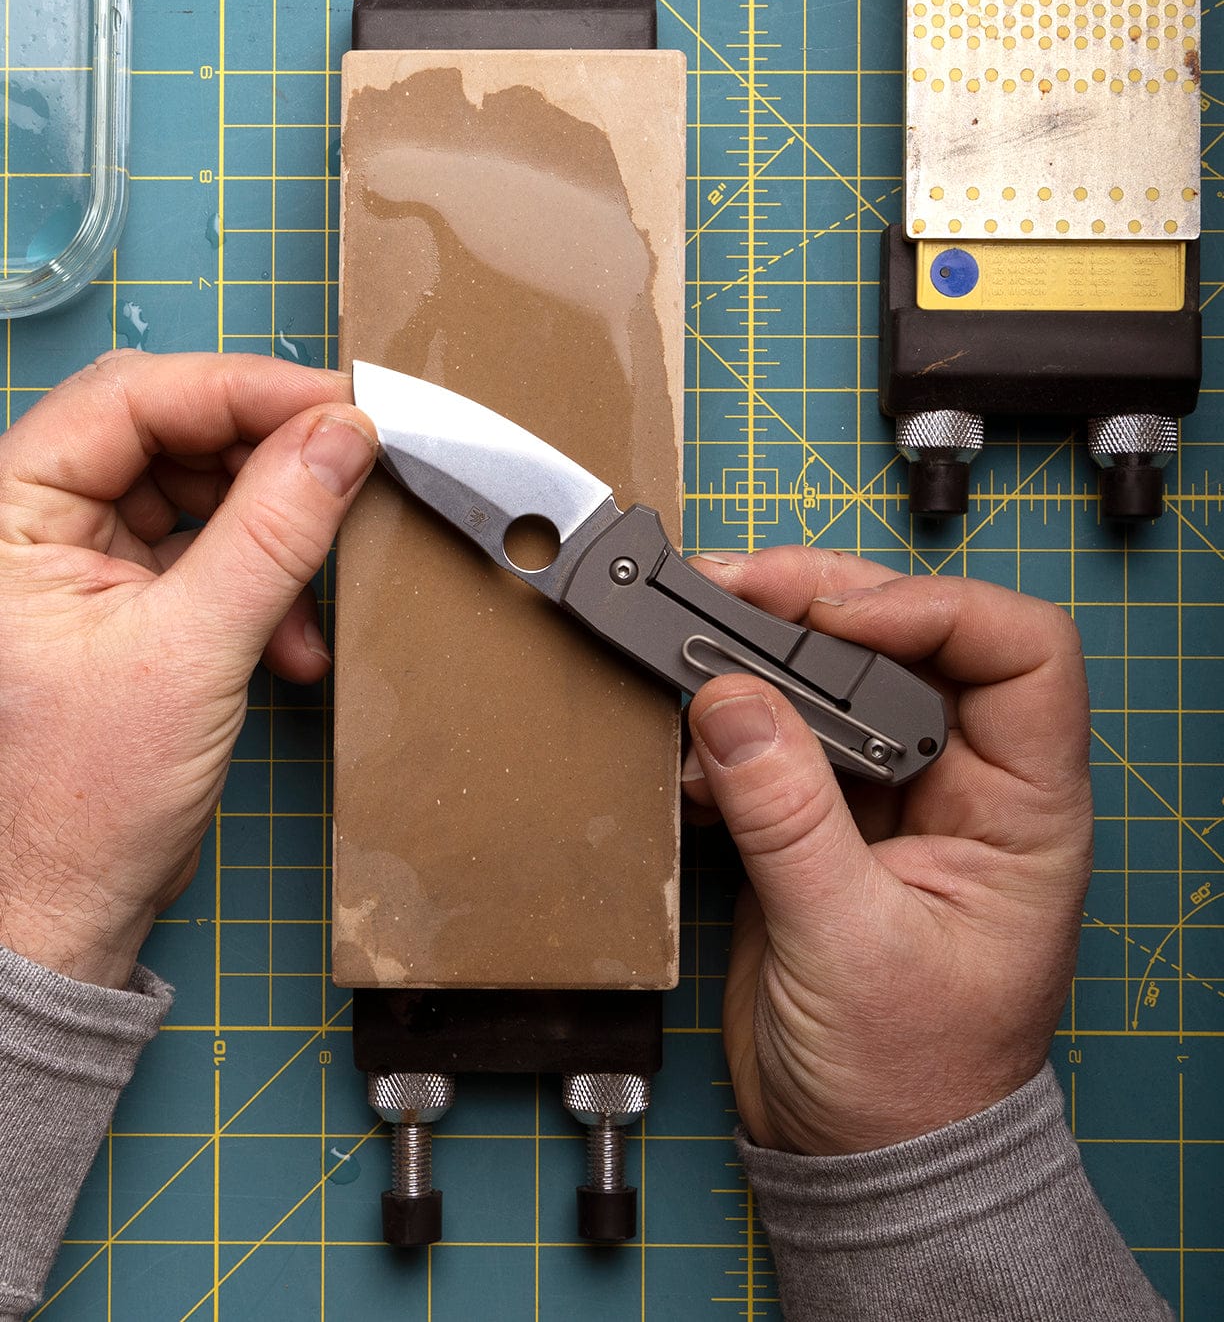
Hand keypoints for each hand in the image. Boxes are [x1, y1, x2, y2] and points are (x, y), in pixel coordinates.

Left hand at [0, 351, 376, 988]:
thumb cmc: (77, 800)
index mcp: (7, 512)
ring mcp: (85, 561)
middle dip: (268, 462)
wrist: (68, 906)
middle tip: (350, 470)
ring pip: (202, 493)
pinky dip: (268, 590)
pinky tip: (295, 645)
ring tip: (314, 595)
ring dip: (276, 538)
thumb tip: (340, 438)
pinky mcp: (131, 603)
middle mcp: (38, 522)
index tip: (337, 405)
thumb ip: (272, 534)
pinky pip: (216, 556)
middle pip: (171, 434)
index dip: (242, 391)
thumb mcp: (192, 652)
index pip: (132, 399)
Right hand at [683, 548, 1092, 1155]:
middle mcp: (959, 785)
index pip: (1018, 655)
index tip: (834, 619)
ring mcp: (883, 798)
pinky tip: (686, 749)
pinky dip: (722, 729)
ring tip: (688, 648)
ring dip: (757, 656)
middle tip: (728, 591)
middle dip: (816, 606)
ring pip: (830, 682)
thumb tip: (732, 701)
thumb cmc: (909, 1079)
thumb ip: (790, 819)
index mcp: (1021, 810)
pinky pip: (771, 740)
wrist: (858, 1157)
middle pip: (906, 645)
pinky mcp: (816, 821)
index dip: (934, 612)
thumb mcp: (850, 945)